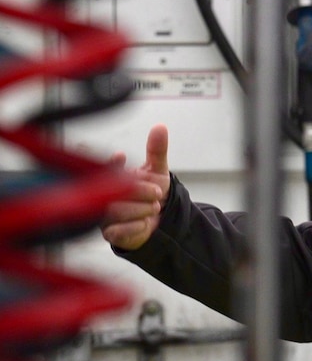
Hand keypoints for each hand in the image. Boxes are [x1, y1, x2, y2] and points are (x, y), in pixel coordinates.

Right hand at [101, 124, 170, 250]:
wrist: (159, 220)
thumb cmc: (152, 192)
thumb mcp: (157, 170)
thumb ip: (157, 150)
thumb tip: (160, 127)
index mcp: (112, 176)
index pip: (102, 167)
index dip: (108, 162)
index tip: (120, 156)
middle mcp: (103, 195)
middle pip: (113, 191)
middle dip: (138, 190)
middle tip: (156, 191)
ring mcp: (104, 214)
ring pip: (115, 211)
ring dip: (139, 209)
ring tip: (154, 207)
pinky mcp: (109, 233)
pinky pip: (116, 230)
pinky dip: (134, 225)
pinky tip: (145, 222)